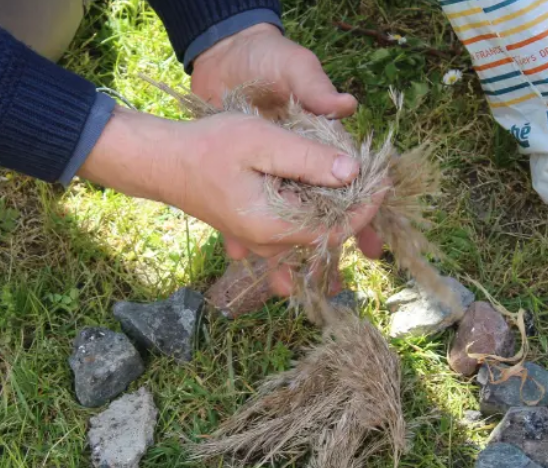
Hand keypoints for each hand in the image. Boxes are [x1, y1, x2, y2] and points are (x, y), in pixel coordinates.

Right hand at [78, 107, 379, 295]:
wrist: (164, 162)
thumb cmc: (208, 148)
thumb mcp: (261, 142)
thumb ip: (307, 159)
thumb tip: (352, 171)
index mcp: (274, 227)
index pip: (336, 228)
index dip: (366, 207)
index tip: (383, 182)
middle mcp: (269, 244)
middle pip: (326, 236)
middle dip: (353, 211)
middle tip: (373, 180)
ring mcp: (259, 242)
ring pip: (310, 237)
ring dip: (334, 216)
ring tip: (356, 191)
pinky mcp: (252, 232)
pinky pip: (291, 237)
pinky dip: (312, 222)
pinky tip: (322, 205)